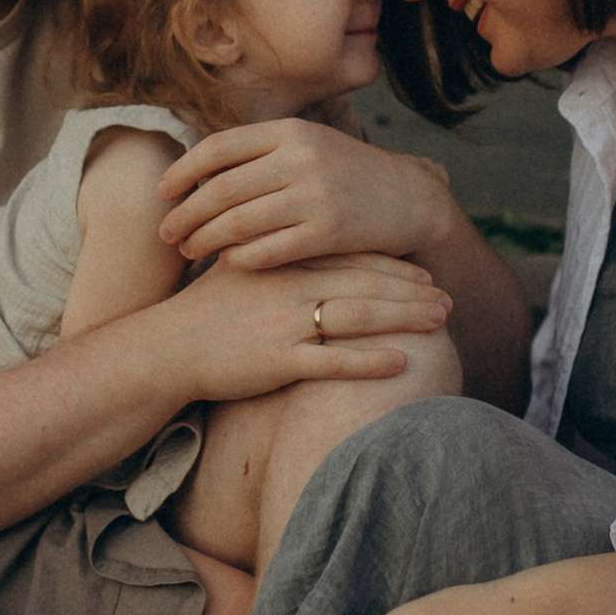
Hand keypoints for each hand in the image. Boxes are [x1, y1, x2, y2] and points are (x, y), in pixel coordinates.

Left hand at [158, 120, 452, 274]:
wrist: (410, 199)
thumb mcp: (308, 146)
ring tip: (188, 251)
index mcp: (290, 130)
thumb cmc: (347, 174)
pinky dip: (240, 259)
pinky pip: (268, 250)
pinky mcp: (329, 232)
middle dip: (186, 213)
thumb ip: (260, 152)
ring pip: (239, 221)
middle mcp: (301, 157)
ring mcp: (316, 194)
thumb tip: (196, 169)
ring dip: (205, 240)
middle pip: (222, 189)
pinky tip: (227, 263)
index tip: (163, 192)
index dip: (183, 170)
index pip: (219, 147)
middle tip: (166, 233)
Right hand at [164, 252, 449, 406]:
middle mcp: (289, 285)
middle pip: (364, 284)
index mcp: (284, 260)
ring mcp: (284, 323)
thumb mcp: (244, 268)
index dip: (392, 264)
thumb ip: (282, 256)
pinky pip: (333, 362)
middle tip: (448, 299)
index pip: (349, 256)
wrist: (167, 348)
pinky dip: (370, 361)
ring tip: (440, 322)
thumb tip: (319, 252)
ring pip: (357, 317)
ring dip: (404, 318)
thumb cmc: (208, 311)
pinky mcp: (277, 361)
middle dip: (411, 291)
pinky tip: (402, 362)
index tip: (424, 272)